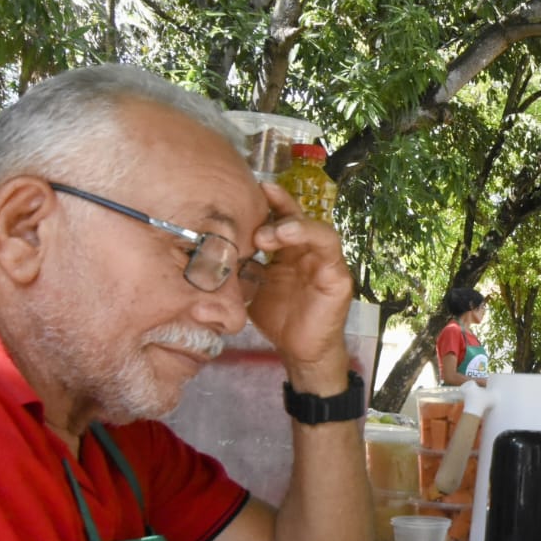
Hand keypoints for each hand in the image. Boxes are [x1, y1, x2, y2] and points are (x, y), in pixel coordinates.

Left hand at [249, 182, 355, 388]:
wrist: (299, 351)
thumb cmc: (277, 319)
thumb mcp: (251, 288)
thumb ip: (238, 268)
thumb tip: (203, 253)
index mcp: (287, 251)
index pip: (278, 219)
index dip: (266, 203)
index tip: (247, 189)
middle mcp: (307, 252)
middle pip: (298, 217)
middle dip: (279, 206)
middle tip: (258, 202)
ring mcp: (324, 263)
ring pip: (316, 229)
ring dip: (294, 225)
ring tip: (271, 233)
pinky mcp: (337, 277)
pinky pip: (330, 250)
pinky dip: (313, 239)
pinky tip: (292, 241)